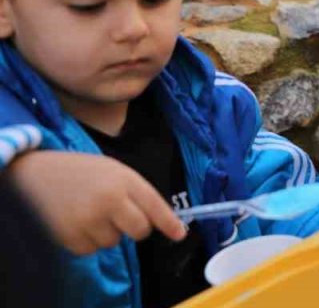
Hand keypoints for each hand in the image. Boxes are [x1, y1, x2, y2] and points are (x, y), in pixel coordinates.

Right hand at [7, 151, 186, 254]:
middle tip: (119, 214)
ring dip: (107, 233)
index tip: (180, 234)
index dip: (170, 223)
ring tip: (90, 211)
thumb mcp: (114, 170)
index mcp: (124, 180)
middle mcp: (110, 200)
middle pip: (140, 230)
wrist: (36, 173)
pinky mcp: (70, 235)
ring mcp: (89, 219)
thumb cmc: (80, 171)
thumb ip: (136, 192)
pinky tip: (77, 221)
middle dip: (135, 227)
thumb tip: (158, 220)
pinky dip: (87, 241)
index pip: (155, 206)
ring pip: (114, 242)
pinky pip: (91, 250)